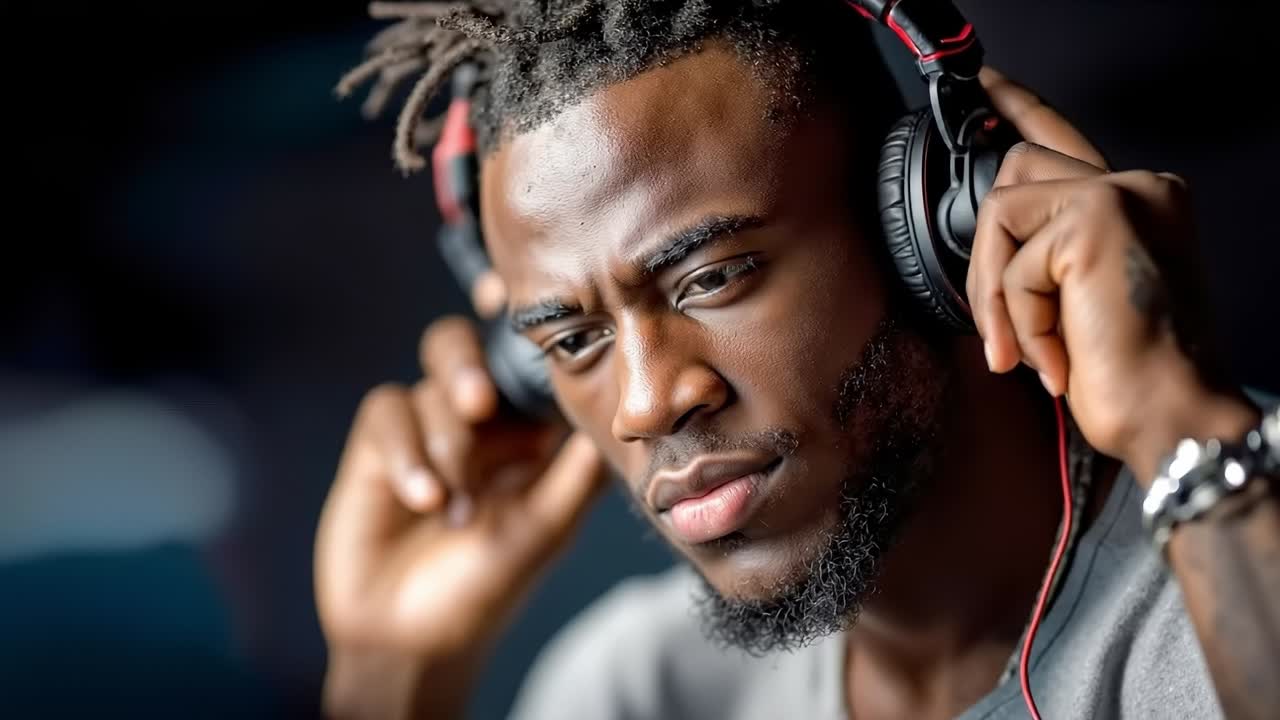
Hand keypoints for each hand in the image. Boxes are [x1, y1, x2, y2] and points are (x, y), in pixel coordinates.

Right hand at [314, 311, 606, 717]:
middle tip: (478, 403)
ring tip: (454, 505)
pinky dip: (406, 454)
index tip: (525, 330)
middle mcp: (474, 421)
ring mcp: (424, 429)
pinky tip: (423, 499)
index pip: (524, 362)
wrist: (410, 638)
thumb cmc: (486, 587)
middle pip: (463, 346)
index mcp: (525, 430)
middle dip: (468, 366)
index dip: (522, 336)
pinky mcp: (378, 447)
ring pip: (428, 385)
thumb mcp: (544, 531)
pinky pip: (387, 413)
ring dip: (446, 442)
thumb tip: (617, 422)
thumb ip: (578, 477)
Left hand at [968, 68, 1256, 482]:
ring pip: (1000, 216)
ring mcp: (1119, 196)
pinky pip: (1012, 265)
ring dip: (998, 298)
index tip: (988, 88)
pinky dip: (1021, 321)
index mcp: (1138, 199)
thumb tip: (989, 242)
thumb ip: (1046, 251)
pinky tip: (1057, 356)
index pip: (1062, 140)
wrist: (1171, 417)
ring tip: (1028, 352)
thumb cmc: (1131, 373)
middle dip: (987, 258)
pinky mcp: (1095, 222)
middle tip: (1001, 332)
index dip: (1018, 109)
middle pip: (1014, 173)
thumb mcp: (1078, 297)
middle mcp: (1137, 186)